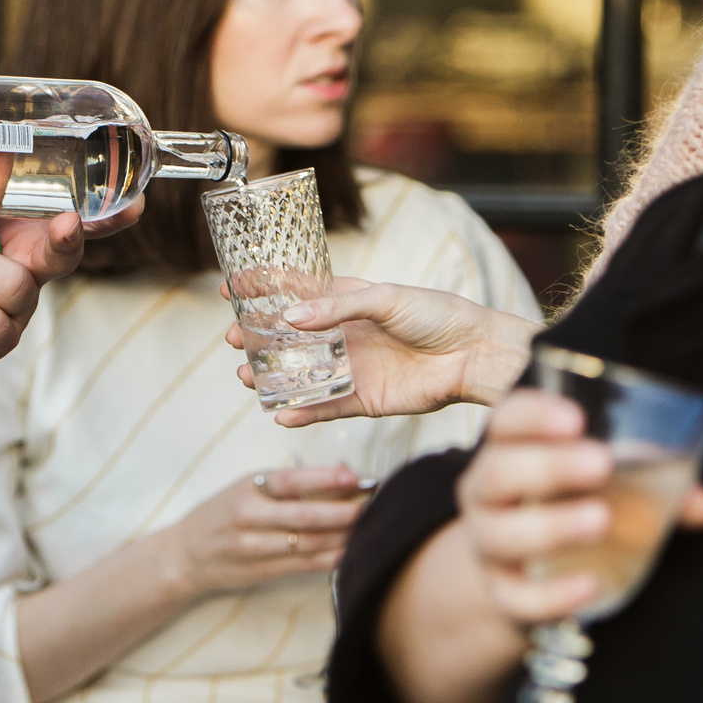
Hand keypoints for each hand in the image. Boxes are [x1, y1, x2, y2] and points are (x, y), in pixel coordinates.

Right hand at [160, 465, 369, 599]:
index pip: (289, 481)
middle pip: (306, 517)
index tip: (354, 475)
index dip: (324, 478)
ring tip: (373, 522)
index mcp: (246, 490)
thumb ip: (286, 484)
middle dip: (345, 510)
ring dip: (345, 534)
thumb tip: (340, 473)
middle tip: (374, 501)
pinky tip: (354, 548)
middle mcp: (249, 519)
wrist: (184, 557)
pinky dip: (333, 557)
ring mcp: (256, 549)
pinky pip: (306, 566)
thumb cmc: (221, 515)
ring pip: (310, 543)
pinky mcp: (264, 572)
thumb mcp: (245, 488)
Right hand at [223, 279, 538, 427]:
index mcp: (348, 302)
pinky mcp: (364, 399)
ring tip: (246, 377)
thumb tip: (291, 317)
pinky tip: (279, 414)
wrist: (474, 354)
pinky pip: (326, 408)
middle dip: (257, 338)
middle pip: (289, 338)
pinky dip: (303, 413)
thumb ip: (338, 308)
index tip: (228, 288)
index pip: (296, 292)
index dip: (262, 288)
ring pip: (301, 376)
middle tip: (230, 339)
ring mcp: (352, 368)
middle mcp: (344, 335)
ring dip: (272, 377)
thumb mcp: (387, 298)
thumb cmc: (438, 314)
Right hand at [457, 391, 702, 628]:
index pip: (507, 420)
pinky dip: (551, 595)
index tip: (576, 418)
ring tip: (601, 520)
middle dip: (548, 466)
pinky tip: (589, 586)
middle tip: (600, 464)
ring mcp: (488, 544)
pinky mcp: (501, 595)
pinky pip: (516, 598)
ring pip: (501, 535)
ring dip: (551, 526)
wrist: (520, 574)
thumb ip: (653, 486)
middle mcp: (488, 493)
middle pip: (499, 473)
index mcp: (510, 449)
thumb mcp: (606, 486)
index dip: (534, 415)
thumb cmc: (568, 506)